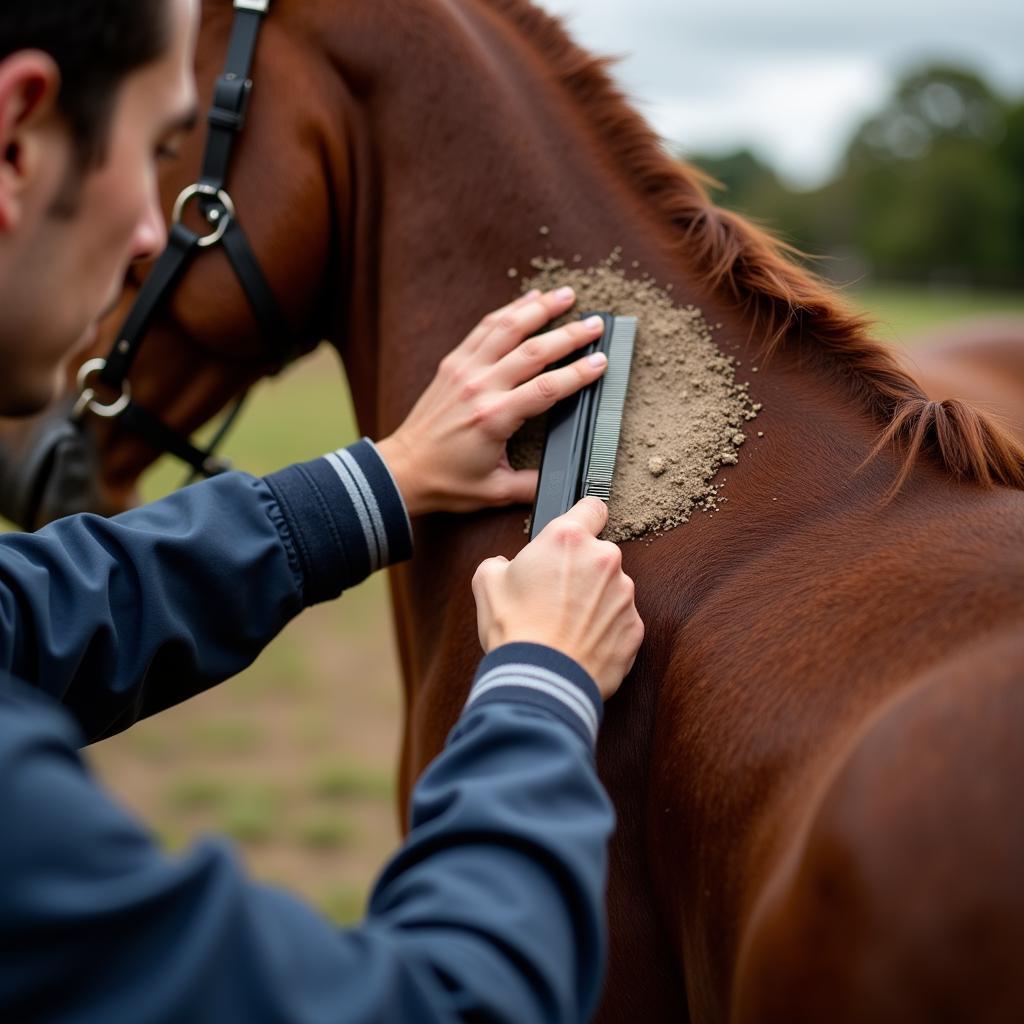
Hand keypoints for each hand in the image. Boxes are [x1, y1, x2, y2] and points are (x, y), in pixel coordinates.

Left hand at [375, 287, 606, 516]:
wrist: (401, 470)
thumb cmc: (446, 481)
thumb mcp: (495, 490)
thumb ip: (533, 484)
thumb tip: (566, 480)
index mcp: (494, 418)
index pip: (548, 387)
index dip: (578, 373)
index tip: (601, 362)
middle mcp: (480, 387)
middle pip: (533, 351)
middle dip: (569, 335)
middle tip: (595, 326)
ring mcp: (464, 370)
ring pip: (507, 328)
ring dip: (539, 308)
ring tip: (566, 296)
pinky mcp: (452, 363)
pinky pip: (484, 329)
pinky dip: (508, 311)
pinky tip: (528, 300)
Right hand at [471, 498, 644, 699]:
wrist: (540, 682)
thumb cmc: (514, 630)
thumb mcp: (486, 582)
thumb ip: (501, 562)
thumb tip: (504, 566)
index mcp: (568, 539)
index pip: (592, 507)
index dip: (583, 517)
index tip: (579, 530)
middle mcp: (604, 560)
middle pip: (598, 554)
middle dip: (582, 569)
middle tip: (554, 594)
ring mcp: (624, 595)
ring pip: (611, 588)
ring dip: (594, 600)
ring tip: (565, 625)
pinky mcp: (634, 628)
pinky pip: (620, 621)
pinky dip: (605, 629)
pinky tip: (580, 643)